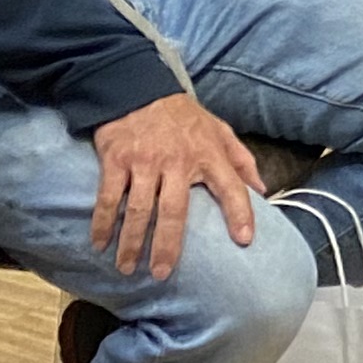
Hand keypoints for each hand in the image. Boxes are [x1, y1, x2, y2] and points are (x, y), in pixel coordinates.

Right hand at [88, 91, 265, 281]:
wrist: (139, 88)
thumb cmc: (184, 117)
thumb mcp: (220, 131)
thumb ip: (242, 161)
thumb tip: (263, 191)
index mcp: (209, 155)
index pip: (231, 188)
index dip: (240, 214)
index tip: (244, 241)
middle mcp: (177, 161)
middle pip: (173, 211)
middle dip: (168, 246)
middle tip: (162, 273)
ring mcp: (144, 162)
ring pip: (137, 210)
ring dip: (130, 242)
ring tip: (127, 268)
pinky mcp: (116, 160)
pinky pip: (107, 197)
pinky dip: (101, 222)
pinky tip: (99, 243)